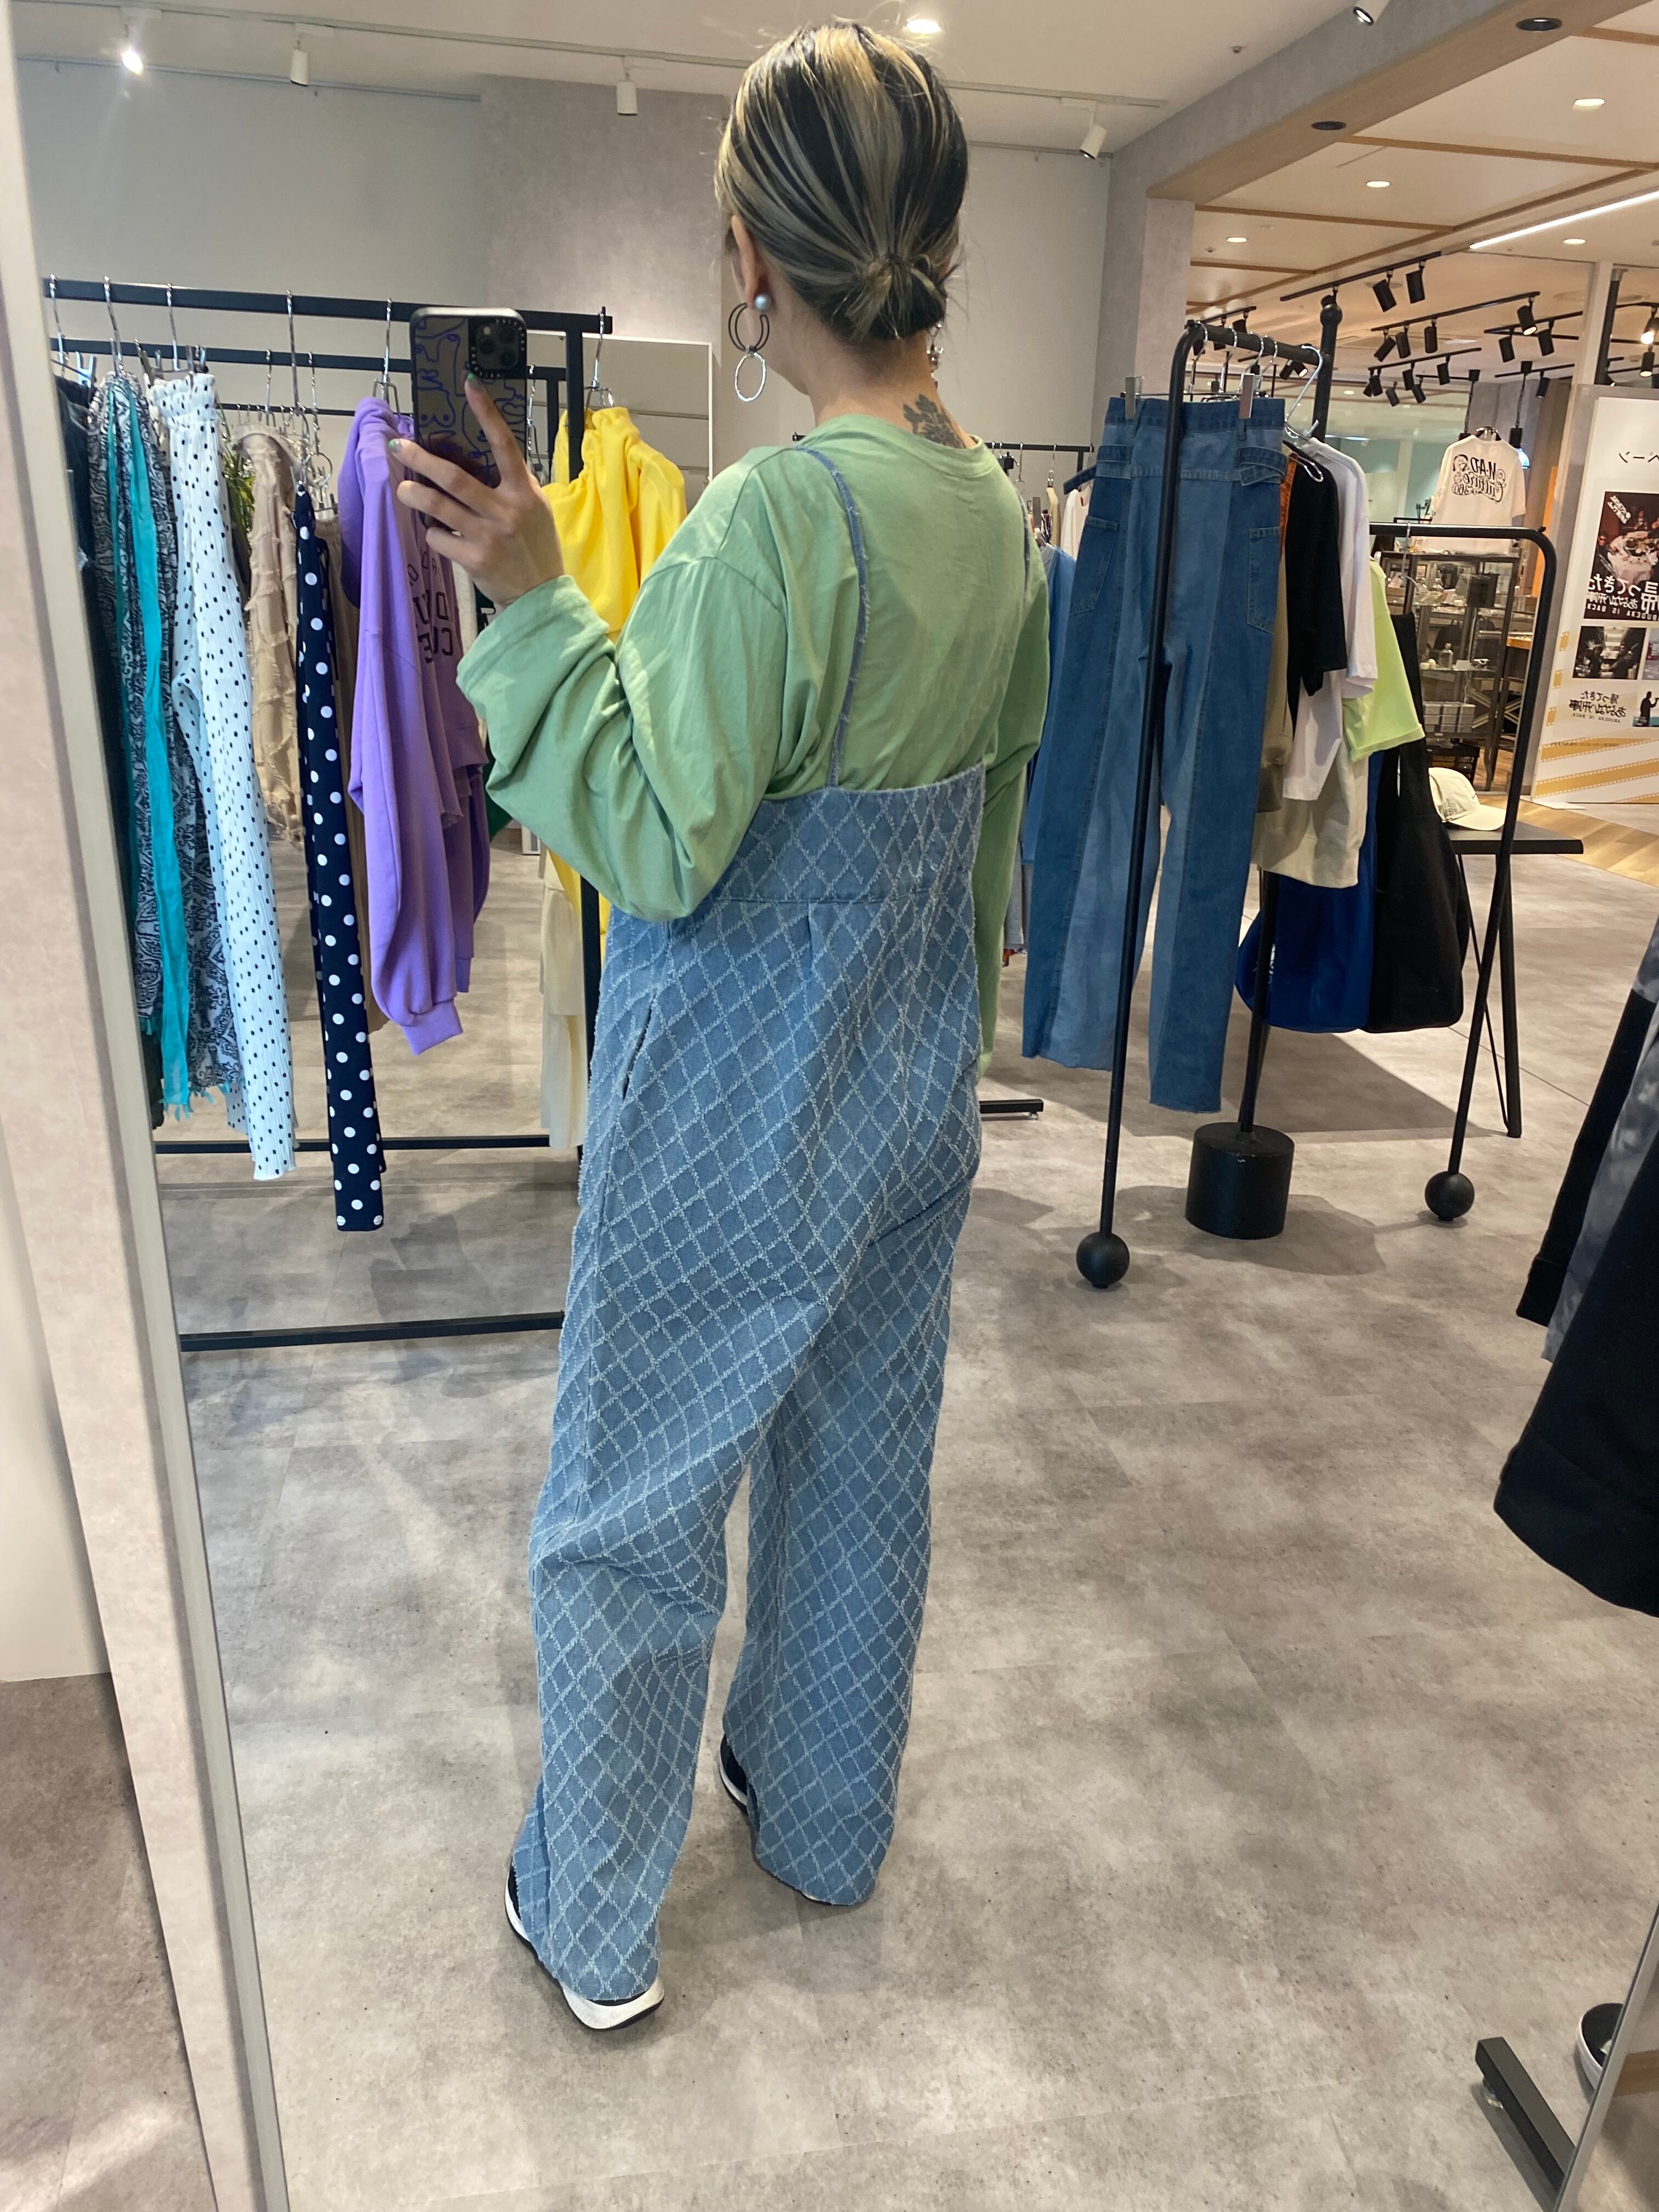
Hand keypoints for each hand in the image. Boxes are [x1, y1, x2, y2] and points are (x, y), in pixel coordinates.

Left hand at [391, 379, 563, 605]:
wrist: (542, 598)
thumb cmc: (538, 550)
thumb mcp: (537, 511)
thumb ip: (513, 486)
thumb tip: (481, 462)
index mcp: (525, 492)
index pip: (505, 444)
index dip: (486, 413)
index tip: (468, 384)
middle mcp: (506, 509)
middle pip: (455, 477)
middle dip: (421, 460)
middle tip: (399, 447)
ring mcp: (489, 536)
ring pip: (439, 507)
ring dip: (414, 495)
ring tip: (402, 490)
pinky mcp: (474, 560)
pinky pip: (440, 538)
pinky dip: (434, 533)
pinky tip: (437, 534)